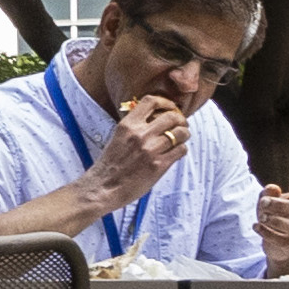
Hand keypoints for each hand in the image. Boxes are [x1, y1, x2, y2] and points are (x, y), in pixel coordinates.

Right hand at [96, 80, 197, 210]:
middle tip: (181, 126)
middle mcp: (140, 134)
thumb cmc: (110, 165)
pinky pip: (181, 150)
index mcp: (127, 125)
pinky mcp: (158, 165)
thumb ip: (134, 127)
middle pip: (172, 116)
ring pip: (180, 133)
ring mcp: (150, 150)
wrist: (103, 187)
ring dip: (184, 135)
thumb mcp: (118, 138)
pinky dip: (182, 150)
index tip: (170, 108)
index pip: (151, 101)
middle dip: (181, 120)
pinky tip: (176, 153)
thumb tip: (155, 120)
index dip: (166, 102)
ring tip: (180, 139)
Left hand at [255, 180, 288, 271]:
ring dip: (279, 221)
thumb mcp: (268, 200)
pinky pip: (284, 241)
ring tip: (262, 217)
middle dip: (282, 205)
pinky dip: (268, 233)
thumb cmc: (274, 213)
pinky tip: (256, 226)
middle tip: (264, 202)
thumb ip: (269, 193)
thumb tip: (272, 188)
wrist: (272, 239)